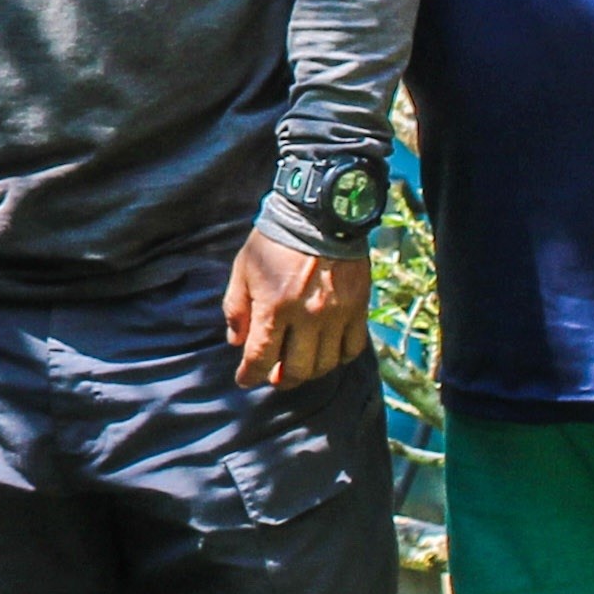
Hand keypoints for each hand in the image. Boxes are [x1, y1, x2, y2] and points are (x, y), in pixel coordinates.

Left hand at [222, 233, 369, 386]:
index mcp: (275, 307)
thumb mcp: (243, 268)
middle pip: (296, 369)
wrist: (318, 214)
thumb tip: (236, 342)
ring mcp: (336, 315)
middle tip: (274, 377)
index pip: (260, 357)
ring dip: (309, 372)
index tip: (244, 380)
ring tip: (299, 367)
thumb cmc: (274, 241)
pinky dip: (339, 358)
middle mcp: (307, 316)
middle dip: (280, 379)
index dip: (249, 374)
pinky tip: (328, 354)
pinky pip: (353, 348)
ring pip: (325, 364)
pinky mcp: (357, 308)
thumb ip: (236, 307)